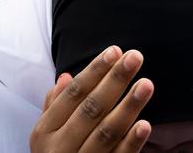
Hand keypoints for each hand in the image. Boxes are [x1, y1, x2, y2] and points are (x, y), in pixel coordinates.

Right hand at [30, 46, 153, 152]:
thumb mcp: (49, 133)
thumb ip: (56, 106)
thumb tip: (65, 76)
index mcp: (45, 132)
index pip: (72, 95)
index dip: (94, 72)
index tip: (116, 50)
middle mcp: (59, 148)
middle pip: (91, 109)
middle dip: (114, 81)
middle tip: (136, 56)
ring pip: (106, 133)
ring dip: (128, 107)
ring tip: (147, 83)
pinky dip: (131, 142)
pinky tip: (146, 124)